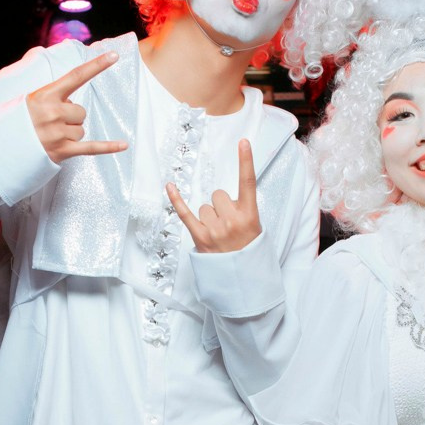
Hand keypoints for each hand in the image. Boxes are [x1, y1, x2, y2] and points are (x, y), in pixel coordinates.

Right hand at [26, 50, 128, 162]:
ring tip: (52, 136)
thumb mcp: (30, 100)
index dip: (96, 65)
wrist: (3, 147)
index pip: (76, 76)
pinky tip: (124, 145)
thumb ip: (53, 95)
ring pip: (81, 129)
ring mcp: (58, 133)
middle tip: (51, 123)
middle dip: (70, 116)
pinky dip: (108, 147)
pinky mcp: (63, 151)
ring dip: (71, 132)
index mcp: (45, 95)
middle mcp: (53, 113)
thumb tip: (73, 104)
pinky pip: (92, 148)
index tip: (114, 55)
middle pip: (80, 111)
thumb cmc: (19, 122)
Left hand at [165, 137, 261, 252]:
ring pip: (205, 207)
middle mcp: (232, 221)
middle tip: (229, 227)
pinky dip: (176, 200)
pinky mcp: (200, 238)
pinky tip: (169, 186)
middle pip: (218, 195)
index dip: (245, 161)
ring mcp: (215, 230)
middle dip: (221, 207)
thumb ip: (242, 210)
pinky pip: (185, 213)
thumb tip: (223, 199)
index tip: (243, 142)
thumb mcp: (255, 229)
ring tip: (219, 236)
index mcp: (250, 216)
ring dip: (210, 217)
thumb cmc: (248, 252)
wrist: (242, 281)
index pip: (248, 183)